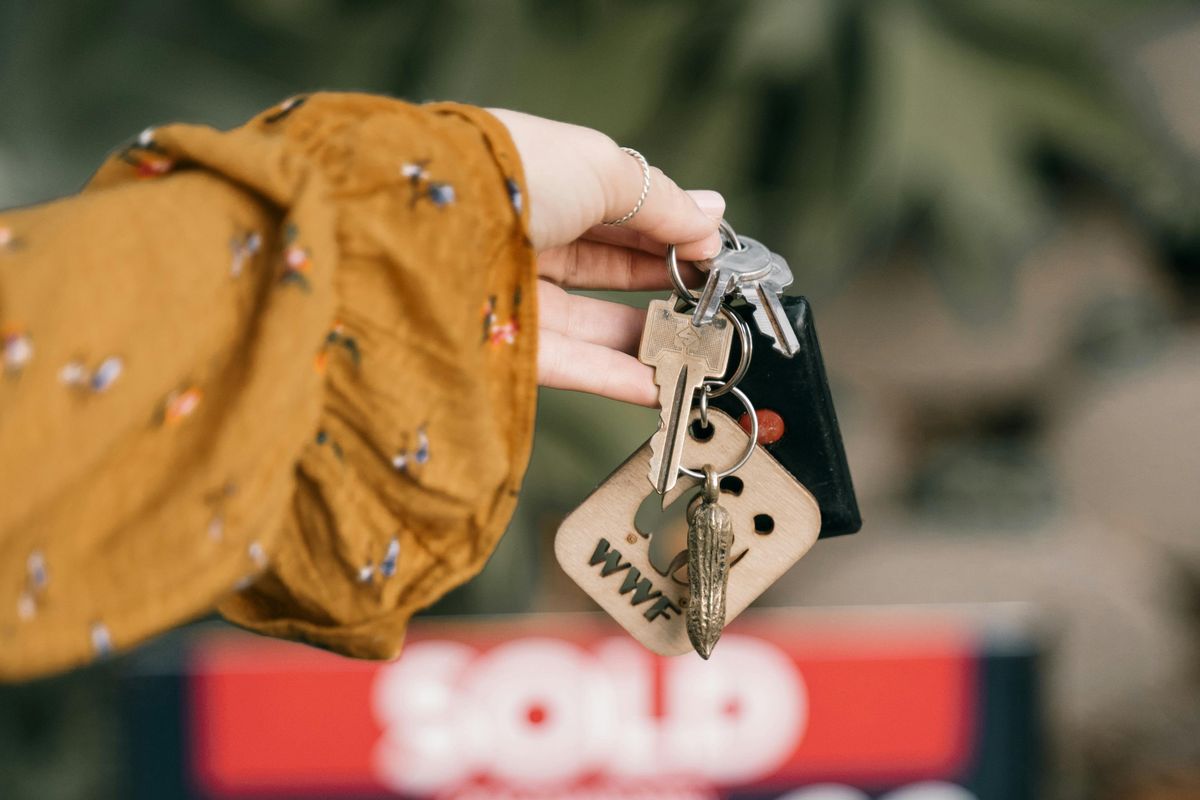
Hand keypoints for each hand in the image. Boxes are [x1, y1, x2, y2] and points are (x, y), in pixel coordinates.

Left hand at [487, 108, 722, 406]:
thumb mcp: (603, 169)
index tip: (714, 254)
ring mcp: (514, 290)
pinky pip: (570, 363)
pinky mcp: (503, 344)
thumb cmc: (511, 175)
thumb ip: (661, 200)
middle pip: (607, 266)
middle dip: (664, 282)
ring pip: (592, 321)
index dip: (669, 231)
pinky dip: (616, 375)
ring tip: (696, 346)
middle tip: (712, 300)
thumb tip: (710, 218)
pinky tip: (660, 383)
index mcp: (546, 179)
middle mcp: (526, 233)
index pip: (619, 210)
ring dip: (647, 335)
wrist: (428, 225)